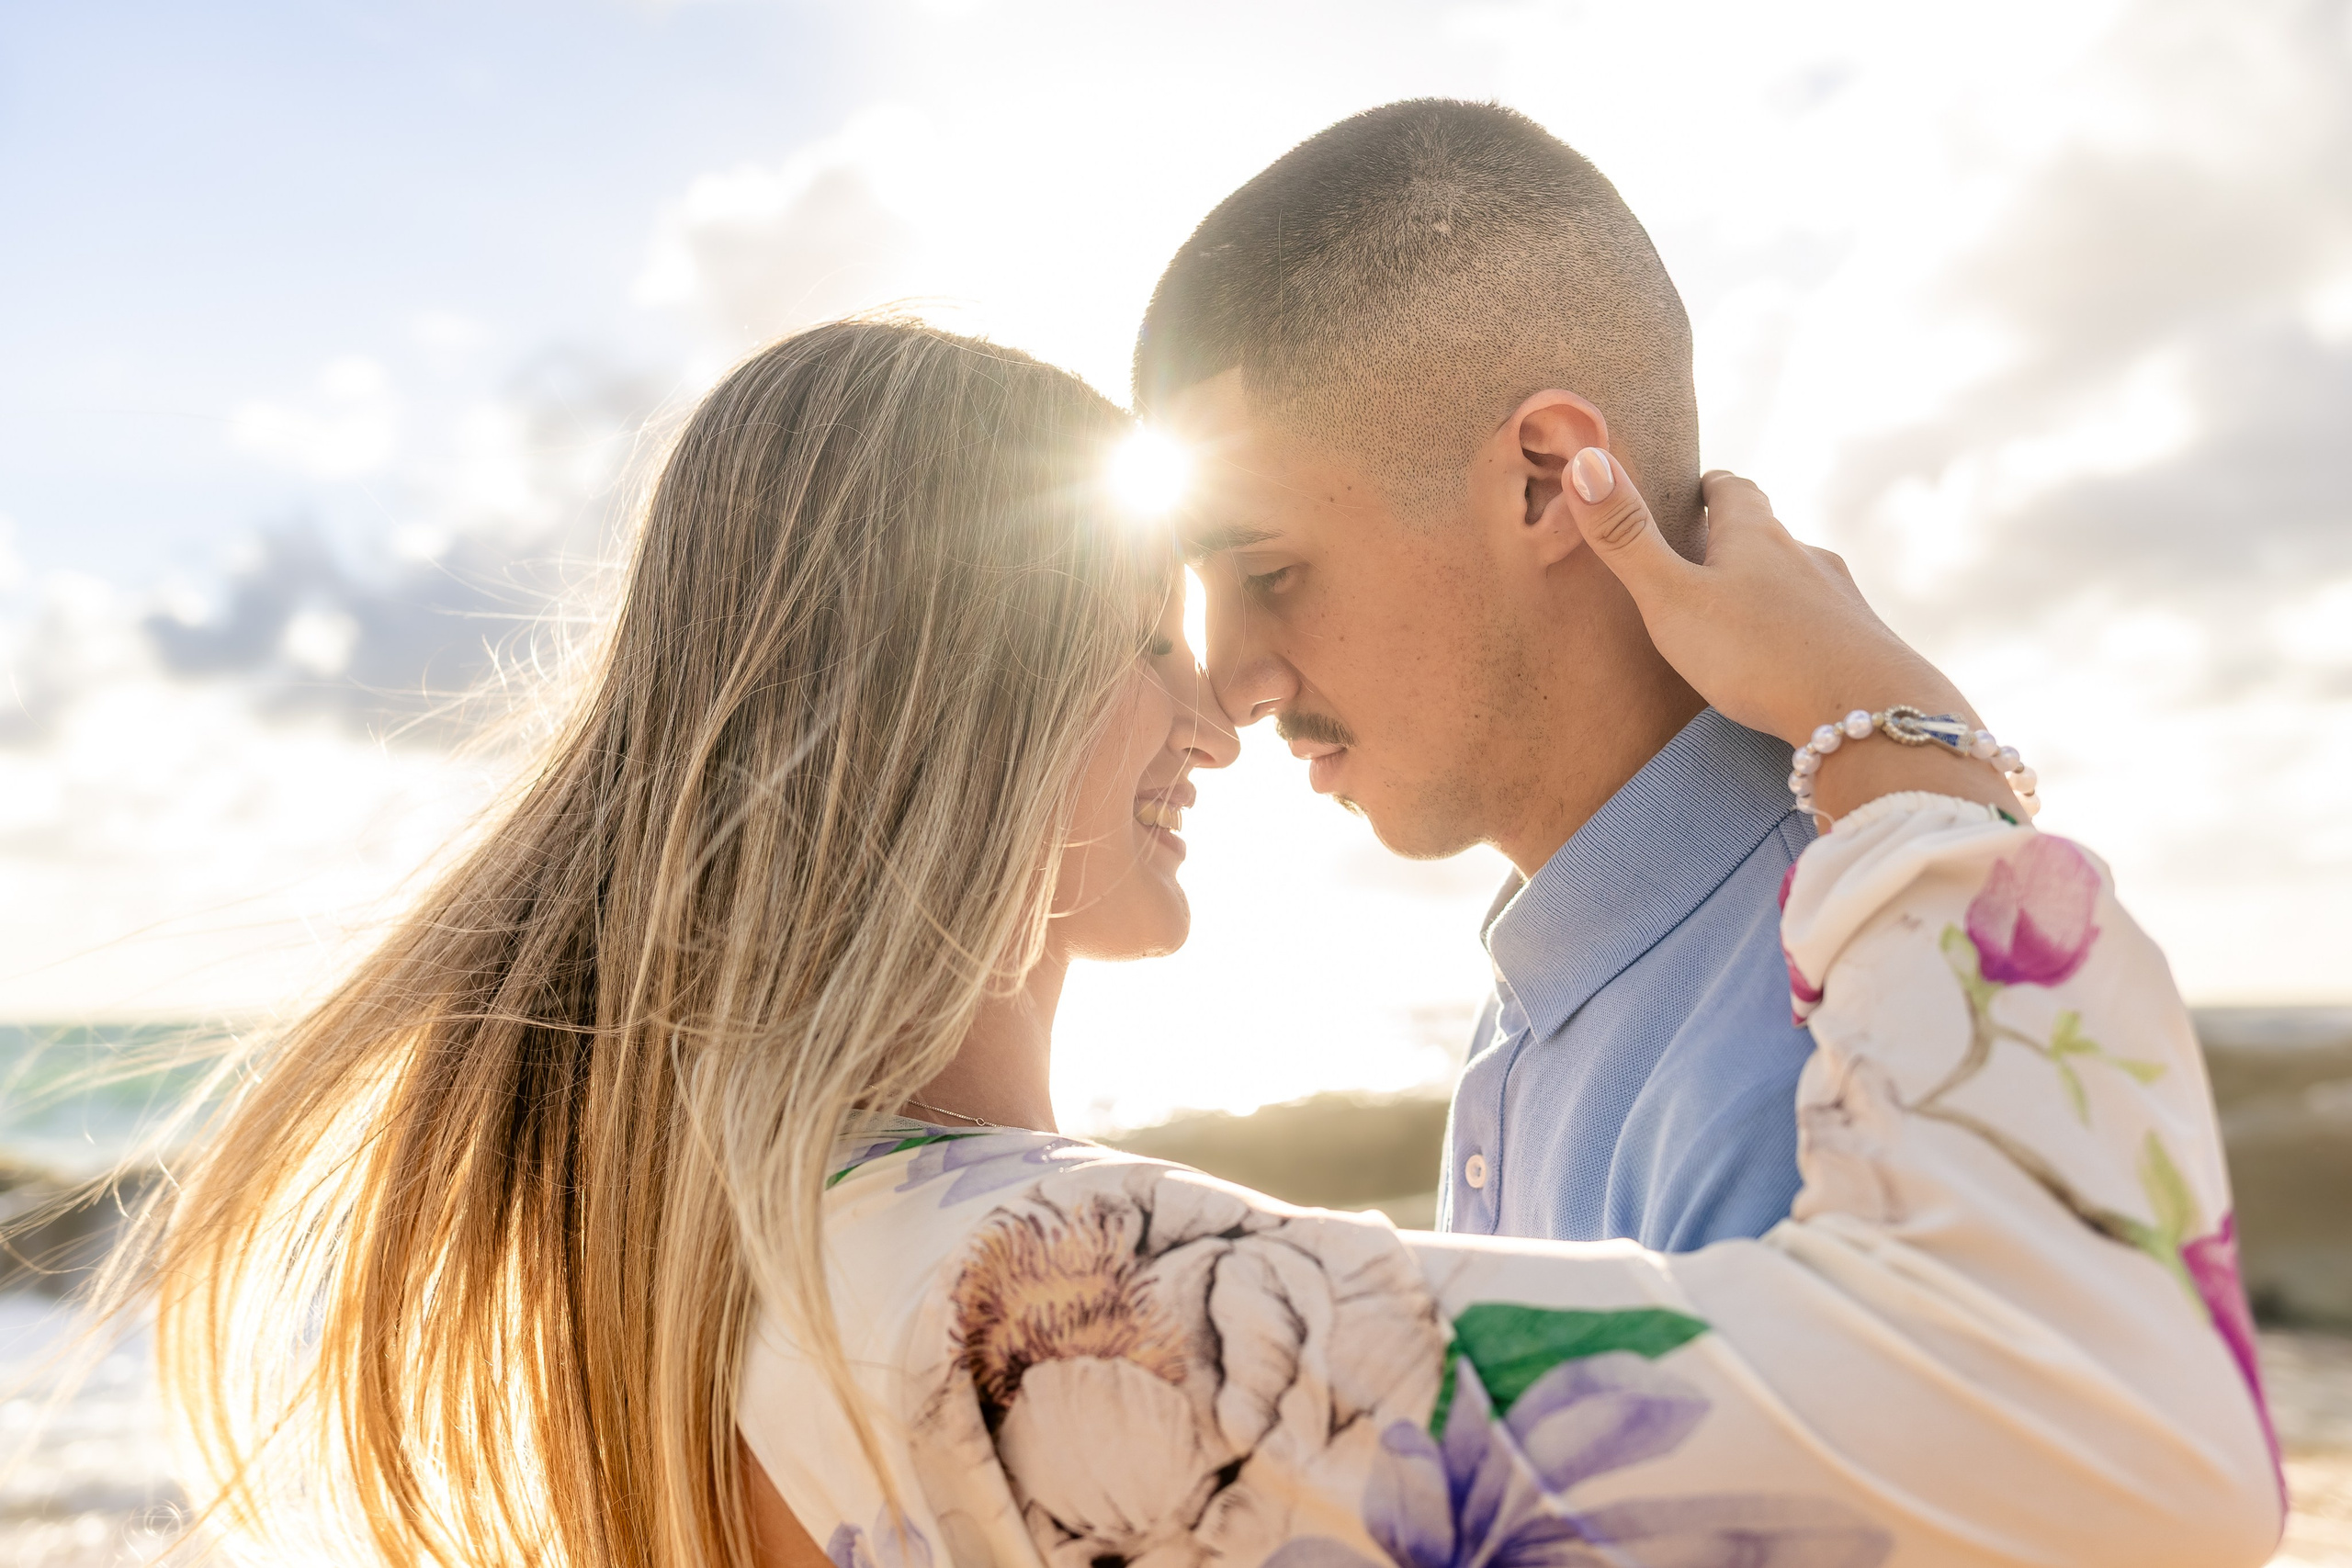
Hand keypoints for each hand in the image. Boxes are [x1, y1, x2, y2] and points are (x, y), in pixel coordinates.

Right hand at [1562, 449, 2020, 822]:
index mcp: (1756, 534)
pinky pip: (1823, 627)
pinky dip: (1798, 633)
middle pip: (1768, 534)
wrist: (1868, 711)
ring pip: (1798, 581)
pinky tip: (1785, 663)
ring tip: (1739, 619)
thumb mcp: (1673, 598)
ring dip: (1769, 591)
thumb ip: (1627, 539)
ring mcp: (1840, 598)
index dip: (1711, 486)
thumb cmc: (1758, 653)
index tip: (1697, 488)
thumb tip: (1584, 458)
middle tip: (1703, 557)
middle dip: (1737, 542)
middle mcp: (1804, 554)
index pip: (1733, 489)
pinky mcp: (1862, 643)